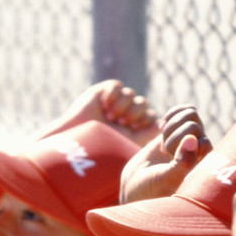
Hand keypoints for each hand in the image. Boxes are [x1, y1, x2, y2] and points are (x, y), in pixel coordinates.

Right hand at [38, 80, 160, 146]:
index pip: (150, 116)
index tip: (133, 128)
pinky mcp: (102, 92)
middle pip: (143, 104)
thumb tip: (161, 125)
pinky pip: (117, 85)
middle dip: (134, 113)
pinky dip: (113, 94)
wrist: (74, 144)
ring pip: (131, 94)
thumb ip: (146, 134)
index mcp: (133, 129)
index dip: (145, 120)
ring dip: (122, 105)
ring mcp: (114, 102)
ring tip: (110, 116)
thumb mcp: (127, 143)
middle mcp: (125, 115)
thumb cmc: (100, 150)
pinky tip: (104, 104)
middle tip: (120, 122)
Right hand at [119, 104, 211, 204]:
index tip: (169, 160)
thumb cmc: (152, 188)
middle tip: (165, 153)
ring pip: (191, 114)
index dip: (183, 146)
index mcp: (204, 166)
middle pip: (194, 125)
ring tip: (163, 144)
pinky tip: (161, 127)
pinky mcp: (178, 130)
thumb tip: (193, 139)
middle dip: (173, 137)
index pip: (203, 141)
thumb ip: (183, 163)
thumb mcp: (167, 180)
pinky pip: (184, 110)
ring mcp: (190, 139)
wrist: (136, 184)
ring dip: (172, 126)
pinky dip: (172, 114)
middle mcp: (200, 151)